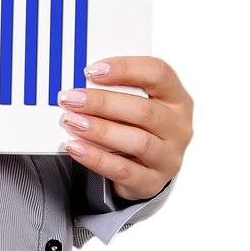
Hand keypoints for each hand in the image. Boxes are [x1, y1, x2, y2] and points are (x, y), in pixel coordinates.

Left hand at [58, 56, 192, 201]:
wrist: (145, 170)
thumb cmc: (136, 126)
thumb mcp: (134, 103)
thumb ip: (116, 90)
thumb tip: (81, 82)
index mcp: (176, 98)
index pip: (158, 74)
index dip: (125, 68)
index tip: (92, 70)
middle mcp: (178, 127)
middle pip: (144, 111)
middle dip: (103, 103)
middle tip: (72, 98)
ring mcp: (168, 157)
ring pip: (137, 142)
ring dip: (100, 130)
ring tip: (71, 122)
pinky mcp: (152, 182)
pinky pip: (123, 170)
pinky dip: (96, 158)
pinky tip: (75, 147)